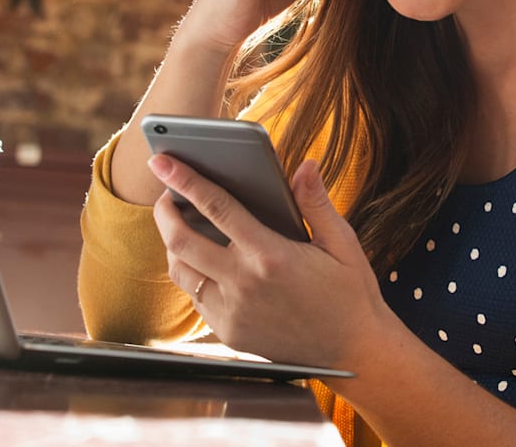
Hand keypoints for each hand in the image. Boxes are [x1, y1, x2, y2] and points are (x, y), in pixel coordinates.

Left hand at [148, 153, 390, 367]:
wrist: (352, 352)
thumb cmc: (349, 292)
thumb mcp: (342, 243)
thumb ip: (316, 203)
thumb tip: (305, 166)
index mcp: (271, 255)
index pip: (216, 208)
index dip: (185, 181)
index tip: (162, 162)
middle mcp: (244, 285)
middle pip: (181, 241)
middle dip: (164, 212)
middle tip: (165, 194)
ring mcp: (232, 313)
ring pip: (180, 272)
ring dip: (172, 244)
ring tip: (180, 225)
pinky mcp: (229, 333)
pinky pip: (195, 298)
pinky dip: (192, 274)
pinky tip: (203, 260)